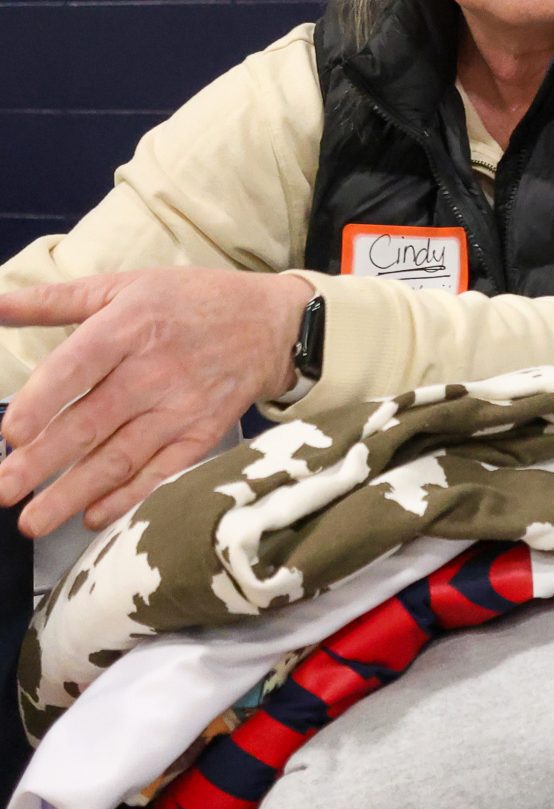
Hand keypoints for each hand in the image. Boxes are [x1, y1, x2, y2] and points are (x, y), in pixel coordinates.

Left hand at [0, 269, 309, 537]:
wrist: (272, 325)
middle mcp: (155, 370)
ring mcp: (182, 406)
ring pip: (121, 456)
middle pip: (92, 422)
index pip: (78, 367)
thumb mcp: (124, 287)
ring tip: (32, 521)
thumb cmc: (191, 301)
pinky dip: (129, 497)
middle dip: (43, 462)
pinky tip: (94, 516)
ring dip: (74, 492)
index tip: (11, 433)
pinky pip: (163, 471)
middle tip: (3, 490)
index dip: (43, 401)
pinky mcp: (203, 432)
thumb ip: (54, 300)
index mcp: (130, 326)